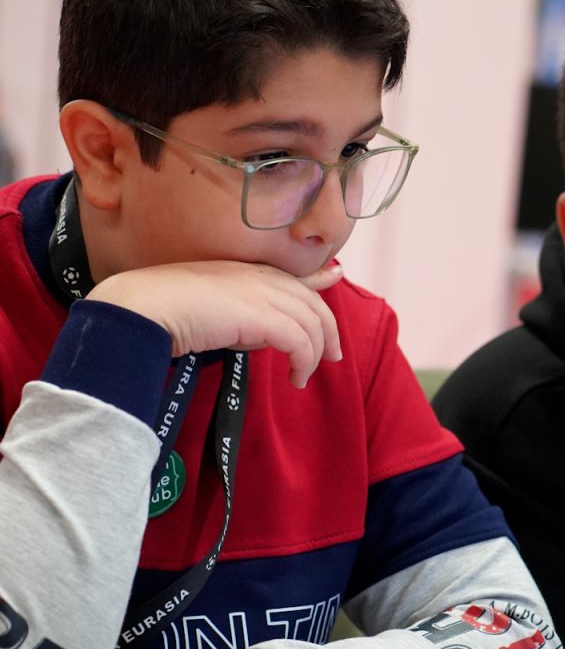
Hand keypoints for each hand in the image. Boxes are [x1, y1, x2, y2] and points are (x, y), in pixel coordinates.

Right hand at [86, 261, 342, 387]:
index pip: (290, 275)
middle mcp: (258, 277)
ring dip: (315, 352)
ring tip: (304, 375)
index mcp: (244, 271)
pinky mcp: (261, 317)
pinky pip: (300, 341)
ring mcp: (261, 294)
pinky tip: (295, 378)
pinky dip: (304, 361)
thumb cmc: (162, 309)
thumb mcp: (205, 305)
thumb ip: (232, 312)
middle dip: (328, 328)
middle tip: (333, 354)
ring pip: (311, 323)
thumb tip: (250, 332)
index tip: (334, 276)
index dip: (316, 278)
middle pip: (310, 301)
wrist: (146, 306)